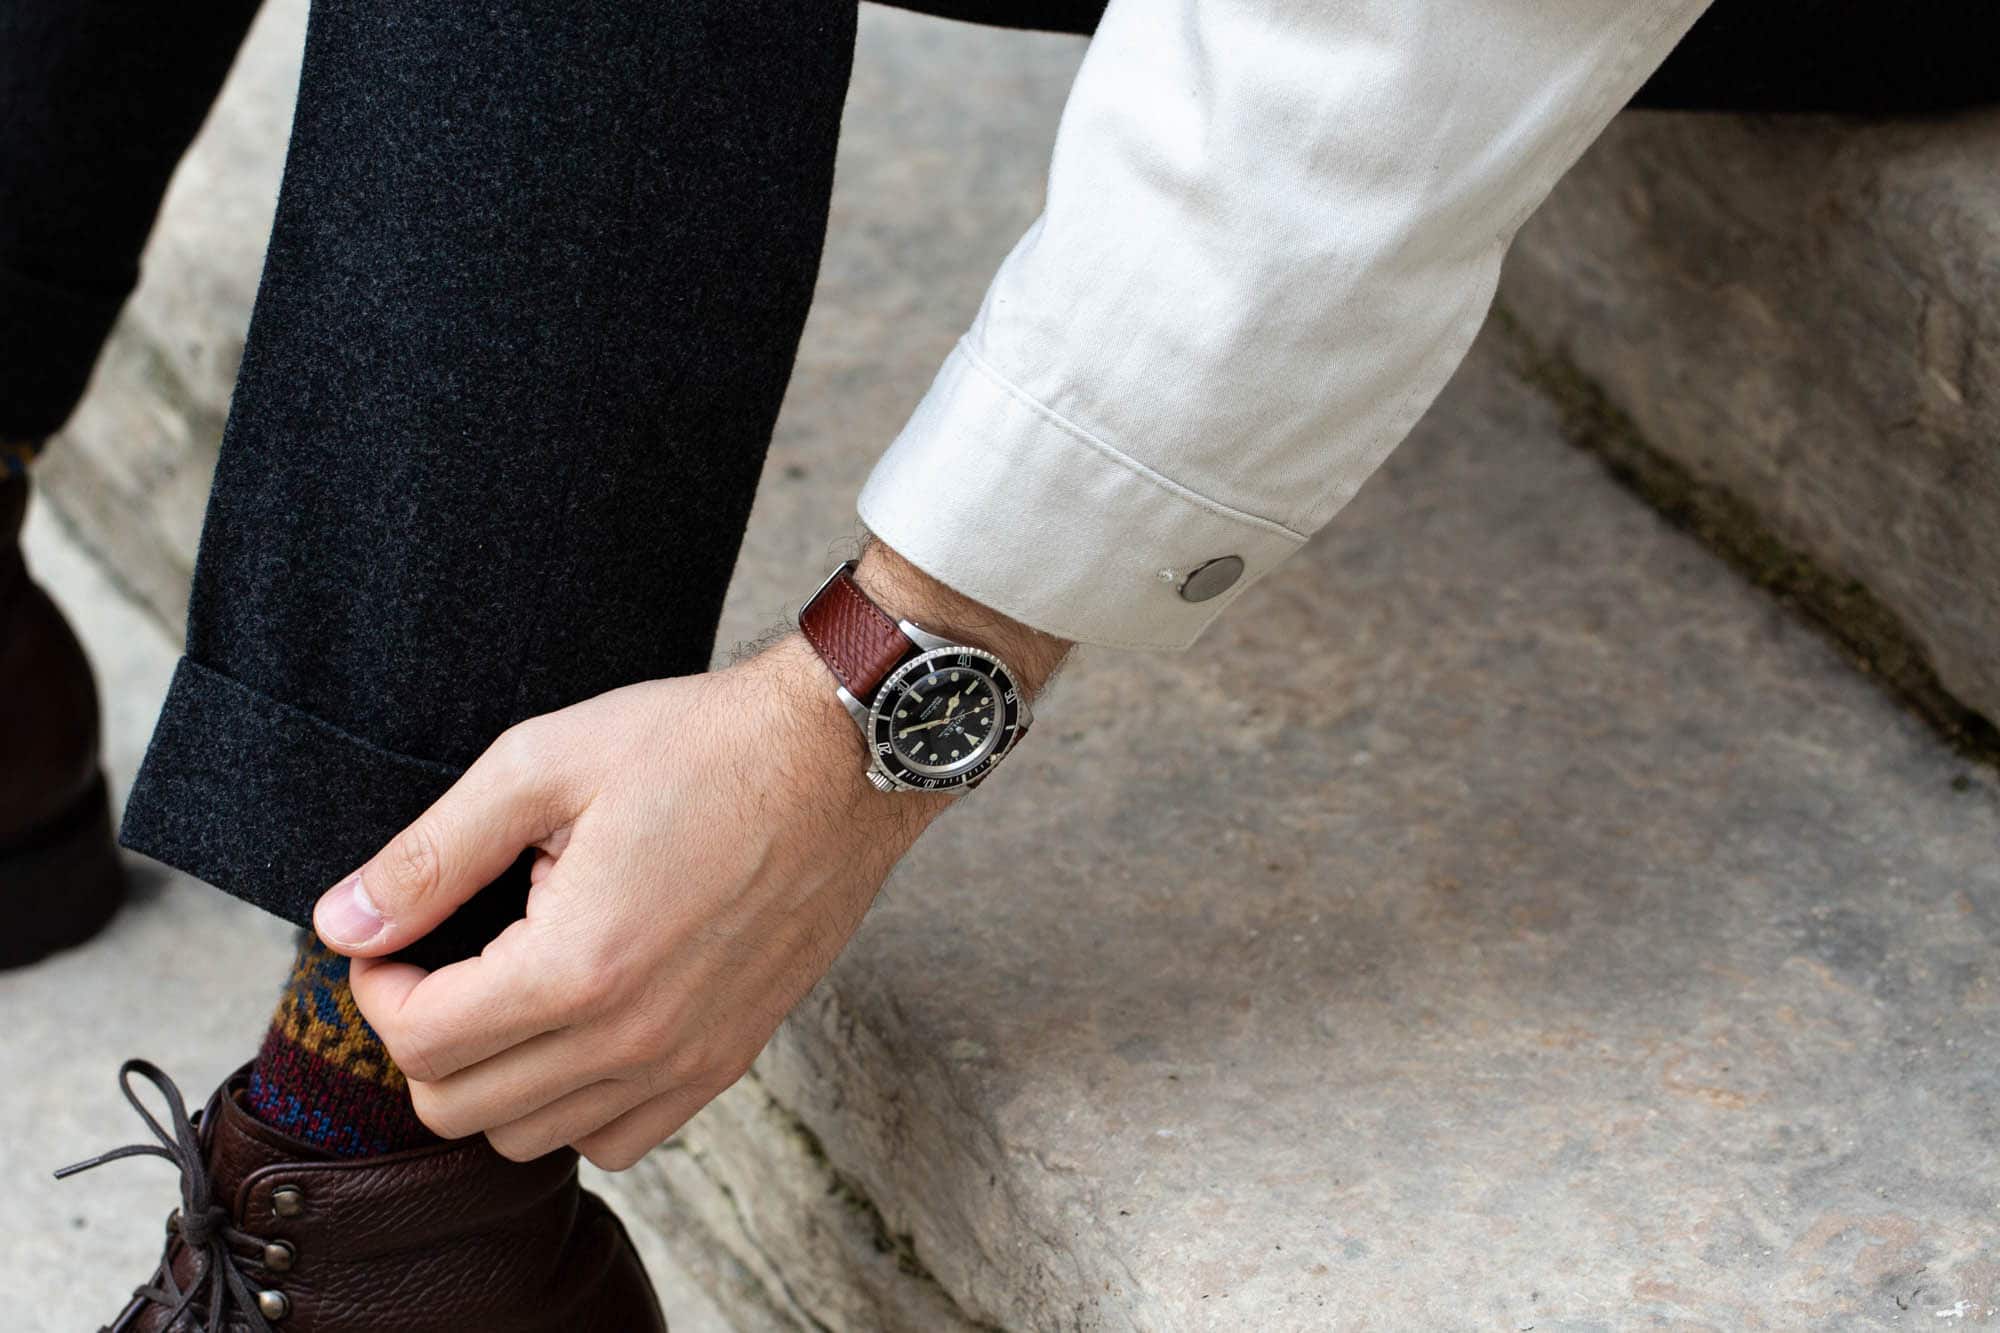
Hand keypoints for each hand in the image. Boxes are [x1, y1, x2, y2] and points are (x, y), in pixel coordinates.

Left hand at [313, 543, 1067, 1168]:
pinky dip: (573, 1104)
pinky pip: (614, 1141)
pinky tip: (579, 1022)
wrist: (840, 759)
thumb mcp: (543, 764)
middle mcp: (634, 1038)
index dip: (378, 985)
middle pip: (457, 1109)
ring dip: (493, 1076)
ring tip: (511, 985)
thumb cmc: (699, 745)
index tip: (397, 934)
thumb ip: (431, 854)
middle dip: (423, 1034)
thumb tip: (341, 921)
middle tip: (445, 958)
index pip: (418, 1041)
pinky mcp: (727, 1061)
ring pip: (529, 1139)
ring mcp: (687, 1061)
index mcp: (579, 965)